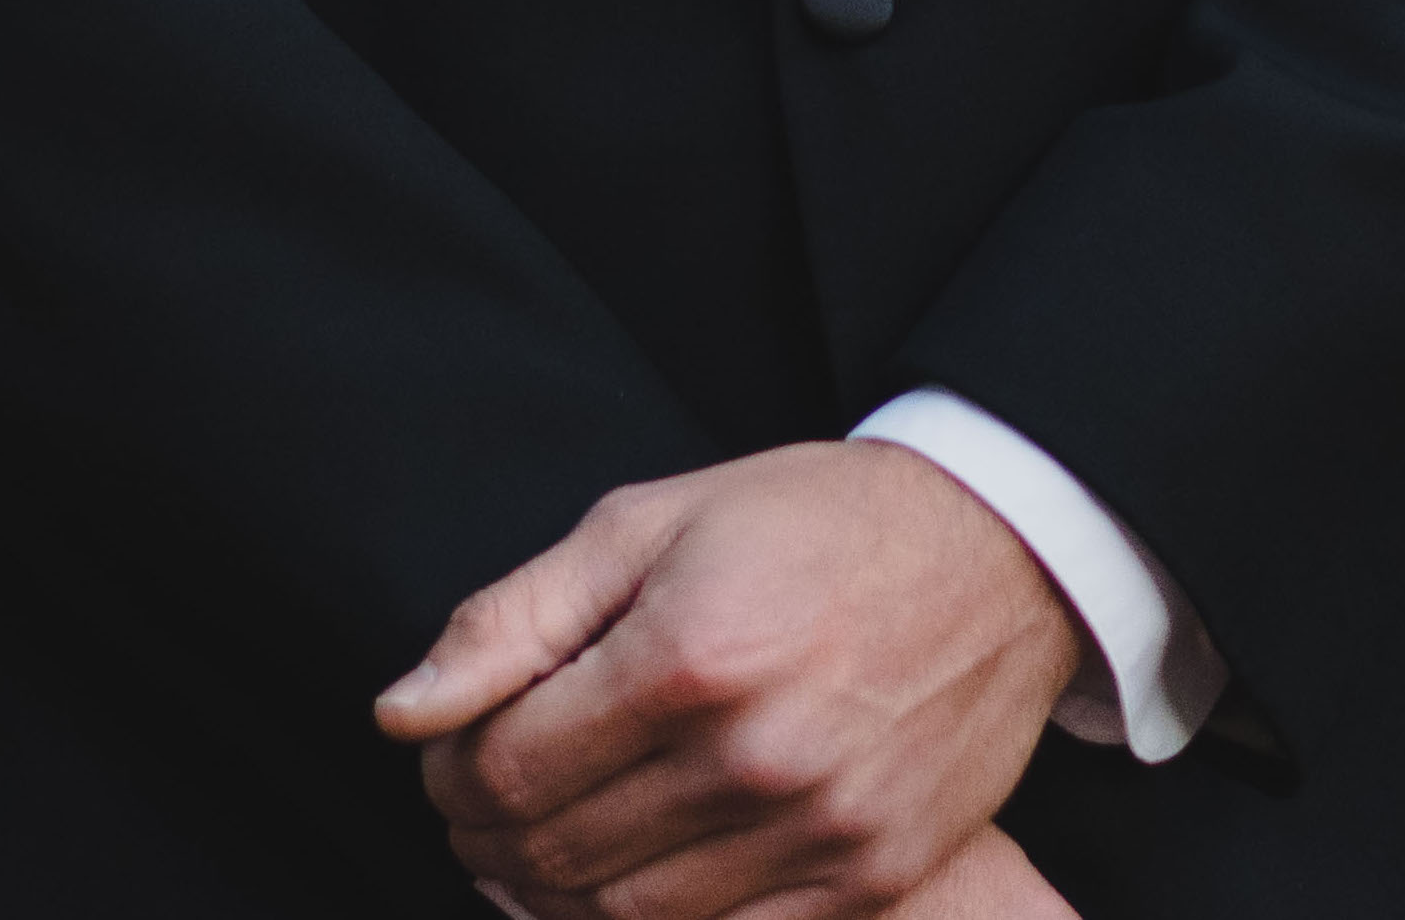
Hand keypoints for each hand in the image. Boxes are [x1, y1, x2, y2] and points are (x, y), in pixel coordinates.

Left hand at [380, 440, 1085, 919]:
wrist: (1000, 553)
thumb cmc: (813, 522)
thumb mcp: (653, 521)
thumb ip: (517, 616)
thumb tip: (404, 713)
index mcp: (688, 654)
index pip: (505, 770)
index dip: (450, 773)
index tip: (451, 751)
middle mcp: (754, 754)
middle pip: (554, 854)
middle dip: (487, 835)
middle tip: (484, 801)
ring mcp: (820, 829)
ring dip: (553, 892)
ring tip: (543, 842)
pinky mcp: (869, 878)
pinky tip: (627, 878)